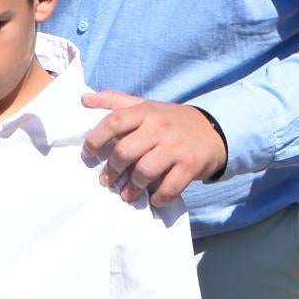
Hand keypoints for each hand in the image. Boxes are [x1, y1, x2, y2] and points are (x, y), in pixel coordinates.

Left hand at [82, 95, 225, 207]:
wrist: (214, 129)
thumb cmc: (171, 120)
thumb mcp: (145, 105)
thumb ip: (115, 101)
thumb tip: (85, 99)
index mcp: (145, 111)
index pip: (114, 122)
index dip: (96, 139)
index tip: (88, 154)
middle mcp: (159, 127)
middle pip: (125, 151)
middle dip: (112, 170)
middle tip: (107, 181)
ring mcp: (176, 146)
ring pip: (145, 171)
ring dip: (132, 187)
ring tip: (127, 194)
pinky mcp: (191, 165)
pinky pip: (170, 186)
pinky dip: (159, 197)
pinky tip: (153, 200)